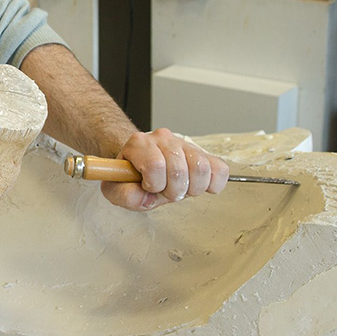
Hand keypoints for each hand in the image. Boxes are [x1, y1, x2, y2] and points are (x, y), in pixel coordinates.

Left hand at [101, 128, 228, 210]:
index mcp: (139, 143)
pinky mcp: (204, 153)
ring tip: (180, 188)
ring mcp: (185, 144)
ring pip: (201, 168)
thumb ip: (124, 195)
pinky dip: (212, 184)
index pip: (155, 165)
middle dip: (173, 191)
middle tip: (165, 191)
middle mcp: (163, 138)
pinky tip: (197, 186)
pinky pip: (220, 169)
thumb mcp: (116, 190)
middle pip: (179, 170)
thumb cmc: (131, 178)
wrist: (142, 168)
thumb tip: (145, 197)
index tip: (148, 186)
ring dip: (192, 188)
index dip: (153, 184)